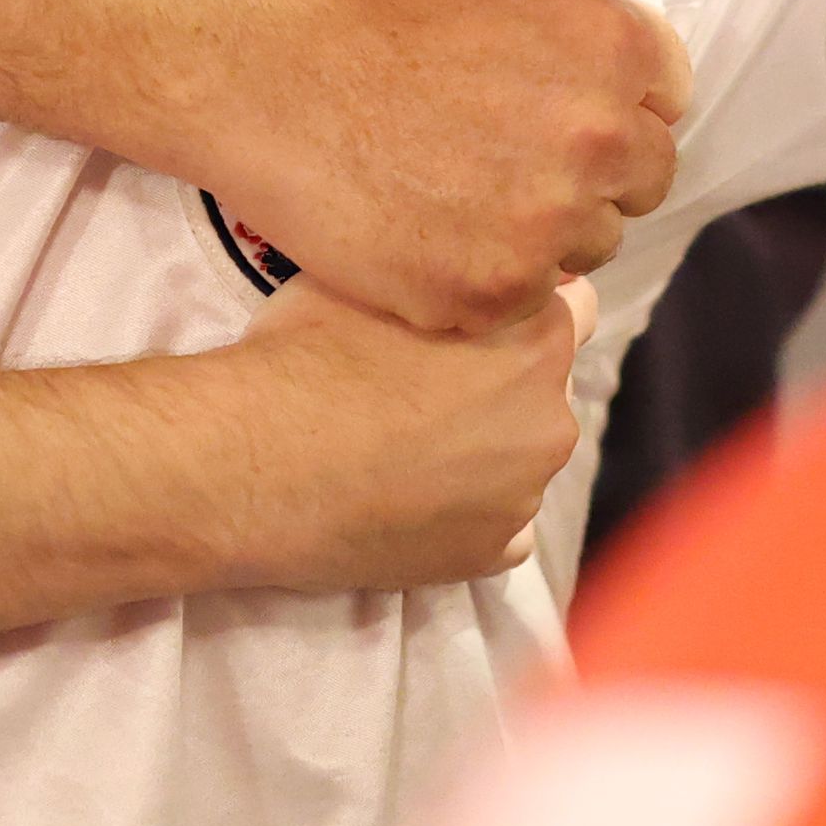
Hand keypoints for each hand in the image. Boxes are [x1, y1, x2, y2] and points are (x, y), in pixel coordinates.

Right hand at [207, 273, 593, 592]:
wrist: (251, 464)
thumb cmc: (305, 353)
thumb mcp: (380, 278)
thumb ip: (450, 276)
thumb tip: (465, 270)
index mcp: (536, 338)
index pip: (574, 305)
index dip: (520, 307)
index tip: (476, 318)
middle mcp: (550, 418)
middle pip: (547, 387)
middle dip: (503, 382)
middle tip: (424, 385)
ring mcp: (523, 496)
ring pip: (520, 458)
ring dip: (483, 450)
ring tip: (404, 448)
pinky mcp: (489, 555)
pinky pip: (501, 526)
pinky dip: (467, 513)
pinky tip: (410, 497)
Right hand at [214, 0, 688, 334]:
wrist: (265, 72)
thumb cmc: (364, 12)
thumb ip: (572, 25)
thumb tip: (608, 65)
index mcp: (613, 53)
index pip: (667, 101)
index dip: (618, 107)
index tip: (573, 119)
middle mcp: (600, 141)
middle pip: (638, 184)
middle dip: (589, 176)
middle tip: (514, 170)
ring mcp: (546, 226)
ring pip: (583, 251)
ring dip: (540, 234)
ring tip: (458, 207)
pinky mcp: (488, 294)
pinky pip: (518, 305)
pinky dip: (480, 284)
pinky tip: (425, 244)